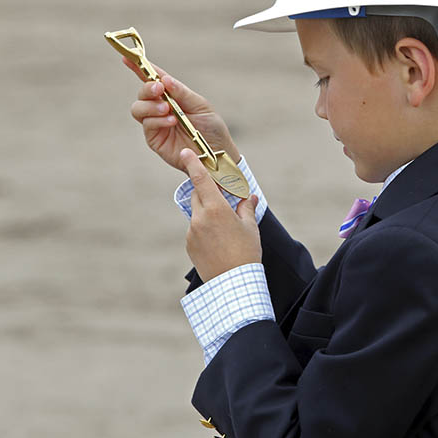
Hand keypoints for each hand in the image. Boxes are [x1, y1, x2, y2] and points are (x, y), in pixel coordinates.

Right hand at [125, 58, 240, 173]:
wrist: (216, 153)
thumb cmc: (211, 128)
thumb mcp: (201, 106)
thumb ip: (182, 93)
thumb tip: (165, 79)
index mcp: (173, 95)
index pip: (153, 79)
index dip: (139, 68)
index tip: (127, 59)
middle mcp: (161, 107)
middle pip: (142, 93)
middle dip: (148, 88)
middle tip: (159, 89)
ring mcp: (155, 123)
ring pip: (138, 108)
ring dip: (151, 105)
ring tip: (168, 109)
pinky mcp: (154, 138)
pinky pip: (147, 125)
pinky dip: (157, 120)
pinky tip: (171, 121)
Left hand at [179, 148, 260, 278]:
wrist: (233, 284)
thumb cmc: (246, 253)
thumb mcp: (250, 228)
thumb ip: (246, 208)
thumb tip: (248, 197)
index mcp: (216, 209)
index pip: (201, 180)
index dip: (193, 163)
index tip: (186, 152)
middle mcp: (199, 218)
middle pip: (198, 195)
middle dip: (207, 193)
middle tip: (222, 199)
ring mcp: (192, 232)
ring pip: (197, 213)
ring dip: (207, 213)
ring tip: (226, 230)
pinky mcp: (189, 245)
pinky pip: (195, 229)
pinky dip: (204, 229)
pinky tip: (219, 242)